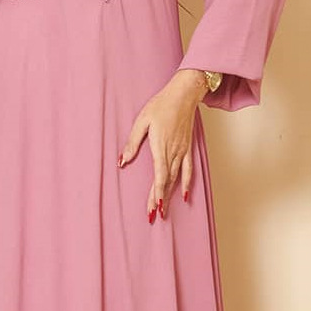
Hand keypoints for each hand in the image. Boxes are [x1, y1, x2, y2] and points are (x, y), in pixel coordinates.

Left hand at [117, 70, 207, 219]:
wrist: (183, 94)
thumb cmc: (161, 105)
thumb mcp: (141, 121)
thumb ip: (132, 142)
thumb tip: (122, 161)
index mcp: (160, 146)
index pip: (160, 175)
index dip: (157, 193)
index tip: (154, 207)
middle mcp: (173, 152)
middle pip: (166, 181)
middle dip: (159, 200)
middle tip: (153, 216)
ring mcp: (182, 151)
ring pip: (176, 179)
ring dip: (170, 196)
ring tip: (165, 211)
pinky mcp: (187, 149)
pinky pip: (188, 170)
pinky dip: (186, 183)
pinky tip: (184, 195)